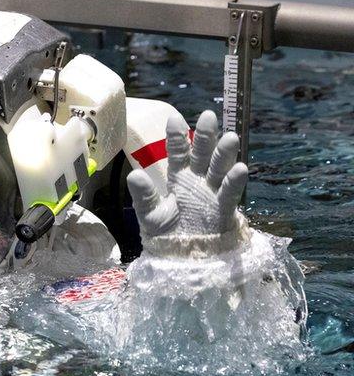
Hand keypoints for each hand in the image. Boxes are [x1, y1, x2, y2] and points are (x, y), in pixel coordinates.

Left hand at [126, 110, 247, 247]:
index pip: (178, 152)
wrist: (181, 259)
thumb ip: (144, 195)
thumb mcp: (149, 213)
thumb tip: (134, 175)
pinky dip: (234, 182)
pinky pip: (230, 193)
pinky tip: (240, 168)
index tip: (173, 118)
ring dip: (224, 154)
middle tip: (208, 116)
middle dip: (205, 136)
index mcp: (179, 177)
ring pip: (219, 168)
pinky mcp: (223, 209)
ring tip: (229, 137)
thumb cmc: (165, 233)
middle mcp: (198, 180)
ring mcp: (212, 192)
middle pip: (203, 154)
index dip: (177, 136)